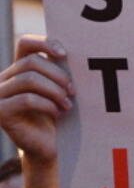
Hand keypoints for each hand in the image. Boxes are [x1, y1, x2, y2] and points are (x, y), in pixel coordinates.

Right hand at [0, 36, 73, 162]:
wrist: (48, 145)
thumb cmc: (57, 114)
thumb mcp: (58, 89)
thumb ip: (58, 71)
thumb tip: (71, 52)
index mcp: (18, 69)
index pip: (25, 43)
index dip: (44, 43)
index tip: (64, 54)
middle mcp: (3, 78)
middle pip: (31, 62)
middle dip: (58, 75)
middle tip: (73, 91)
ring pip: (29, 79)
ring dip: (55, 91)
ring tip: (68, 104)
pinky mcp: (0, 112)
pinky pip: (26, 100)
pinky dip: (47, 104)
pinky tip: (58, 112)